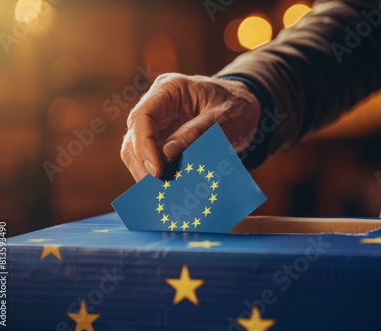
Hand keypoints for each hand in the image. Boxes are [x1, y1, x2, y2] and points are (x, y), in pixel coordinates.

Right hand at [121, 73, 261, 180]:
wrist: (245, 108)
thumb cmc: (236, 106)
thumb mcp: (223, 118)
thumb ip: (196, 133)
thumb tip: (167, 154)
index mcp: (170, 89)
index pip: (143, 116)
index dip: (144, 145)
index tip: (157, 171)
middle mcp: (158, 104)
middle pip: (134, 134)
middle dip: (142, 162)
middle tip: (158, 187)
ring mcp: (159, 121)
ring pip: (136, 148)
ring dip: (145, 170)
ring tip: (161, 191)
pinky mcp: (163, 138)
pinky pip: (151, 156)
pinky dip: (156, 172)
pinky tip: (166, 187)